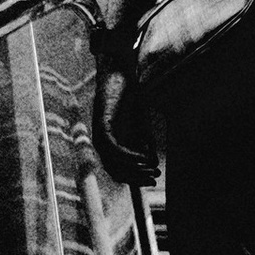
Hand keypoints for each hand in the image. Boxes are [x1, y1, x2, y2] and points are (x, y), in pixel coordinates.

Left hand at [93, 56, 155, 187]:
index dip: (137, 178)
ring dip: (135, 168)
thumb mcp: (141, 126)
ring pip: (114, 164)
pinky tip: (144, 157)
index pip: (120, 171)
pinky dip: (130, 156)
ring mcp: (100, 137)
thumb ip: (144, 144)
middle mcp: (102, 145)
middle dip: (137, 177)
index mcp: (110, 146)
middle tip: (155, 177)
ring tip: (152, 167)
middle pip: (117, 172)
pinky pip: (115, 151)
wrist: (121, 75)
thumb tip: (152, 163)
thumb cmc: (131, 99)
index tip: (154, 179)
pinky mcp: (102, 128)